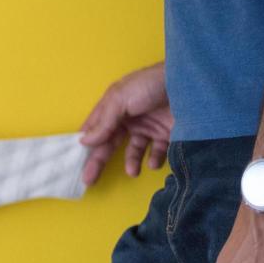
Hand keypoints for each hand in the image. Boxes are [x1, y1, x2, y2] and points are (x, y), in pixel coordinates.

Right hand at [78, 61, 173, 184]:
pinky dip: (154, 159)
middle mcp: (128, 119)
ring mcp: (147, 127)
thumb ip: (104, 123)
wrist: (187, 82)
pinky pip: (156, 151)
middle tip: (89, 180)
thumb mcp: (120, 99)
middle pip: (110, 144)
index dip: (84, 146)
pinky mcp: (166, 134)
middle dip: (100, 161)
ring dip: (131, 162)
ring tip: (133, 172)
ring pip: (134, 150)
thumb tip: (83, 141)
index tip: (76, 164)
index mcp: (112, 108)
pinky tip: (153, 163)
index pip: (94, 130)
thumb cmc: (148, 85)